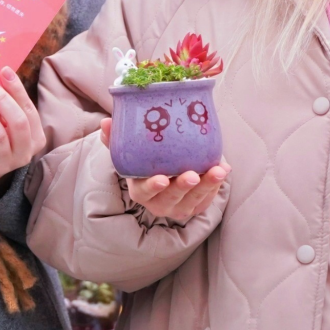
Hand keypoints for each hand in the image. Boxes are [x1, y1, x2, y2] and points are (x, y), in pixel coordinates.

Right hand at [101, 120, 229, 221]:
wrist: (168, 168)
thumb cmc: (147, 159)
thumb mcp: (131, 150)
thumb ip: (117, 138)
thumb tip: (106, 122)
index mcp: (140, 191)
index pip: (144, 192)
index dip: (152, 187)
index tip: (161, 179)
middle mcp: (159, 203)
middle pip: (171, 199)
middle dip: (183, 188)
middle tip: (193, 174)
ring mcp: (180, 206)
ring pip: (193, 201)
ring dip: (207, 186)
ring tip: (218, 170)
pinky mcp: (197, 206)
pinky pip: (208, 199)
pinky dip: (217, 185)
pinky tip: (223, 169)